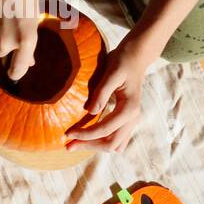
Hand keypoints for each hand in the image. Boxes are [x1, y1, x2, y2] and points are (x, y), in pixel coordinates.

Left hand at [63, 35, 148, 152]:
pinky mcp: (127, 119)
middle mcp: (133, 118)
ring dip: (96, 146)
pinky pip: (116, 138)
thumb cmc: (122, 61)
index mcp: (129, 109)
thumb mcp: (111, 73)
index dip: (85, 134)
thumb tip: (90, 112)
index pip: (105, 130)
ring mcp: (132, 120)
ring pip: (114, 144)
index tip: (67, 133)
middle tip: (68, 145)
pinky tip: (88, 137)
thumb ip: (101, 93)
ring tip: (75, 143)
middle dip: (89, 146)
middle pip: (111, 144)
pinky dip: (102, 141)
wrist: (136, 57)